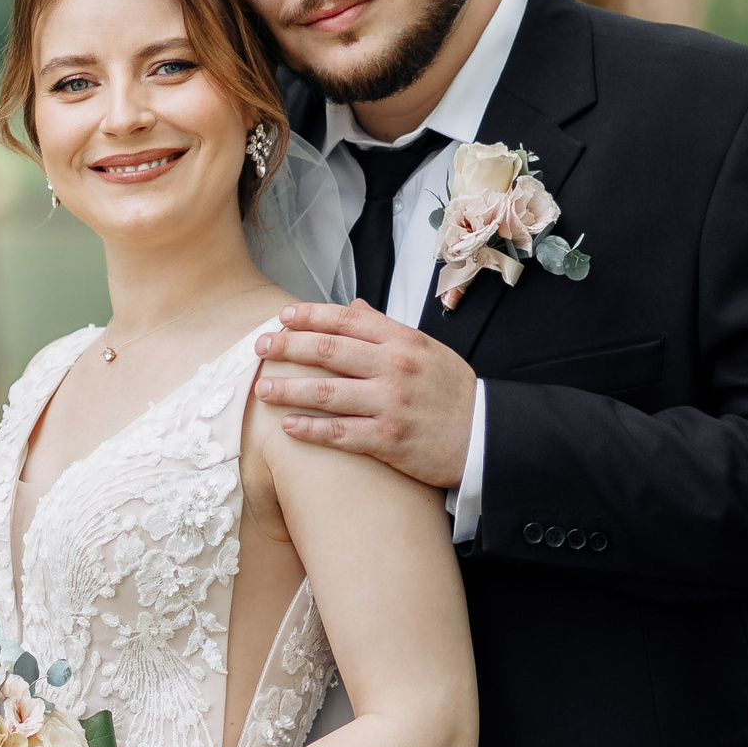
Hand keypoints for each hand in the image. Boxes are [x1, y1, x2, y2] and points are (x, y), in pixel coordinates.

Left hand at [253, 301, 475, 488]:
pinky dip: (310, 429)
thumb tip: (354, 307)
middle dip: (287, 347)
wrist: (487, 437)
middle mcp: (394, 367)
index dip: (310, 316)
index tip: (283, 317)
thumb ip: (387, 330)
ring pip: (326, 392)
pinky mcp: (388, 439)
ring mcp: (390, 404)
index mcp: (402, 341)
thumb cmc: (452, 393)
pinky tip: (287, 426)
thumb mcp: (426, 350)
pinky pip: (339, 432)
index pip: (347, 319)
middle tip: (260, 347)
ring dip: (288, 389)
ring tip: (262, 389)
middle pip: (328, 350)